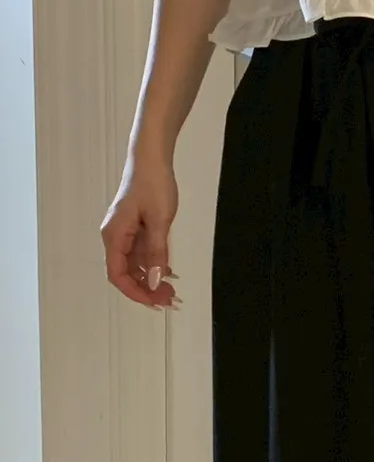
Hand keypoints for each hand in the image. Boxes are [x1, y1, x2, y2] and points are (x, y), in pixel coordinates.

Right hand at [101, 155, 179, 308]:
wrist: (152, 159)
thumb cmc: (153, 184)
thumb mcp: (160, 221)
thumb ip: (156, 253)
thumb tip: (153, 280)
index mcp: (114, 235)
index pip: (117, 274)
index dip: (135, 292)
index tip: (154, 302)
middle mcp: (115, 237)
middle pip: (126, 273)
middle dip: (146, 289)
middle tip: (169, 299)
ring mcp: (125, 233)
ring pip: (134, 266)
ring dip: (151, 279)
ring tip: (171, 290)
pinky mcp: (135, 229)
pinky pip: (141, 254)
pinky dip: (153, 265)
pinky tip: (168, 273)